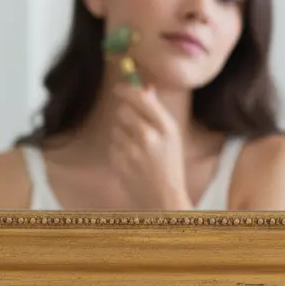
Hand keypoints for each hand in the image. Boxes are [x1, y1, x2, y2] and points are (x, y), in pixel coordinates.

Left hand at [108, 84, 190, 209]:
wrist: (163, 198)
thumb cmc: (169, 165)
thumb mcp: (172, 136)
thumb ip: (157, 111)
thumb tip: (145, 87)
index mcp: (166, 127)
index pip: (141, 98)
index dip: (127, 90)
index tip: (119, 89)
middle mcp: (149, 136)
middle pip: (123, 111)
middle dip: (124, 114)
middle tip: (131, 123)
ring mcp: (132, 151)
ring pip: (116, 128)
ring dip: (122, 133)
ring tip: (136, 148)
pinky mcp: (120, 163)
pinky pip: (112, 145)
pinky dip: (119, 150)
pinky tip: (131, 160)